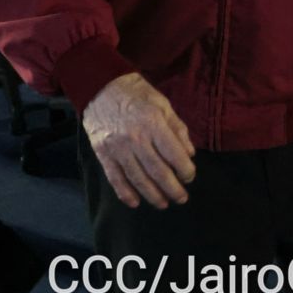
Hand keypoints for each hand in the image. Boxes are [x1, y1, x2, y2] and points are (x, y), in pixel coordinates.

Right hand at [82, 72, 196, 209]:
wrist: (101, 88)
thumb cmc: (138, 95)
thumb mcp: (164, 105)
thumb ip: (178, 129)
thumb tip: (189, 154)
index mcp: (154, 124)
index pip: (174, 154)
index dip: (185, 170)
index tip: (190, 177)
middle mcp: (136, 138)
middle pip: (157, 171)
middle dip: (172, 188)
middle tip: (182, 199)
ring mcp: (117, 148)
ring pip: (137, 178)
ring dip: (152, 195)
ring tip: (163, 204)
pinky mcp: (103, 154)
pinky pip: (115, 178)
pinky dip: (125, 193)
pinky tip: (135, 203)